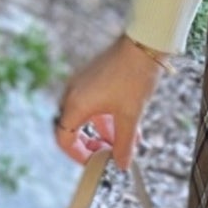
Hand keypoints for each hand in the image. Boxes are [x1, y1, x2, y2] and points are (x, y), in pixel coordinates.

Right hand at [52, 32, 164, 171]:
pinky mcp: (94, 78)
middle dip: (92, 144)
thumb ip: (125, 143)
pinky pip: (95, 104)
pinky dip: (108, 118)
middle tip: (109, 154)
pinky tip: (129, 126)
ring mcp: (83, 84)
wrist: (144, 43)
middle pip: (74, 128)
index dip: (78, 155)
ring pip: (88, 117)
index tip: (96, 162)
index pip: (64, 138)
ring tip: (126, 143)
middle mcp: (74, 93)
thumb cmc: (134, 76)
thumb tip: (121, 164)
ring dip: (105, 132)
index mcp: (76, 104)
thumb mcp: (130, 115)